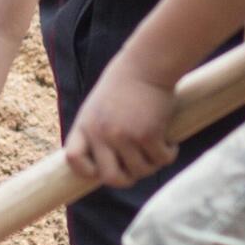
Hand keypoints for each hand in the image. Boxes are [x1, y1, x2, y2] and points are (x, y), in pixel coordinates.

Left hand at [66, 63, 177, 187]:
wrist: (147, 64)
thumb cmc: (125, 83)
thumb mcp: (99, 106)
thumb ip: (97, 131)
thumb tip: (105, 165)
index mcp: (85, 125)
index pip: (74, 160)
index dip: (86, 171)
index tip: (100, 170)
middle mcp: (101, 134)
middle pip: (111, 177)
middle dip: (126, 179)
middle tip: (137, 168)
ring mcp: (124, 136)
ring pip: (141, 170)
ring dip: (152, 165)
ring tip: (157, 151)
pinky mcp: (148, 134)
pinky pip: (161, 159)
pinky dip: (168, 154)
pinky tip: (170, 145)